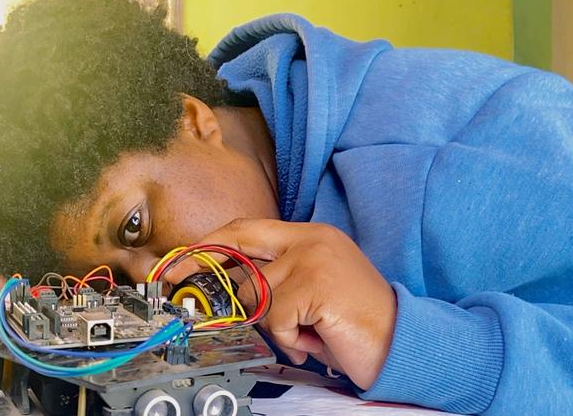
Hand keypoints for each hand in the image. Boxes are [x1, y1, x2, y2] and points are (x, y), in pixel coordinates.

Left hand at [164, 219, 396, 389]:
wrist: (402, 343)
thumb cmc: (355, 322)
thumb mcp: (312, 290)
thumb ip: (277, 278)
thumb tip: (232, 285)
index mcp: (311, 236)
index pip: (250, 229)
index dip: (213, 242)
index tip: (184, 256)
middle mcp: (311, 240)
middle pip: (239, 244)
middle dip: (199, 260)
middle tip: (170, 275)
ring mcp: (313, 259)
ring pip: (256, 294)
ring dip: (275, 324)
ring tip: (307, 331)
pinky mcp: (314, 284)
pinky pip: (275, 318)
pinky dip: (290, 339)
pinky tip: (315, 339)